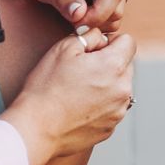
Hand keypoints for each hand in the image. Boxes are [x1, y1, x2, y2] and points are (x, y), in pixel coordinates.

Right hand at [0, 28, 136, 164]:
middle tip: (81, 70)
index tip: (93, 49)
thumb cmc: (46, 87)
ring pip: (120, 87)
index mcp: (114, 66)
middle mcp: (124, 89)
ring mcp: (119, 111)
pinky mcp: (111, 127)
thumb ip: (90, 36)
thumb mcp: (64, 48)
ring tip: (78, 90)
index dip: (110, 41)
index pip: (128, 42)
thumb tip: (102, 37)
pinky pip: (112, 108)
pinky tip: (78, 106)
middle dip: (109, 62)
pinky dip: (101, 104)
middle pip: (126, 65)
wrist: (36, 128)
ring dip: (107, 84)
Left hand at [25, 0, 128, 34]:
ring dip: (97, 21)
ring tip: (74, 16)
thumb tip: (79, 15)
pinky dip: (99, 20)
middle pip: (118, 5)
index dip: (99, 14)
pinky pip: (114, 13)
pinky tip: (81, 14)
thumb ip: (62, 0)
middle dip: (96, 20)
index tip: (79, 26)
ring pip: (117, 12)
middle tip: (72, 22)